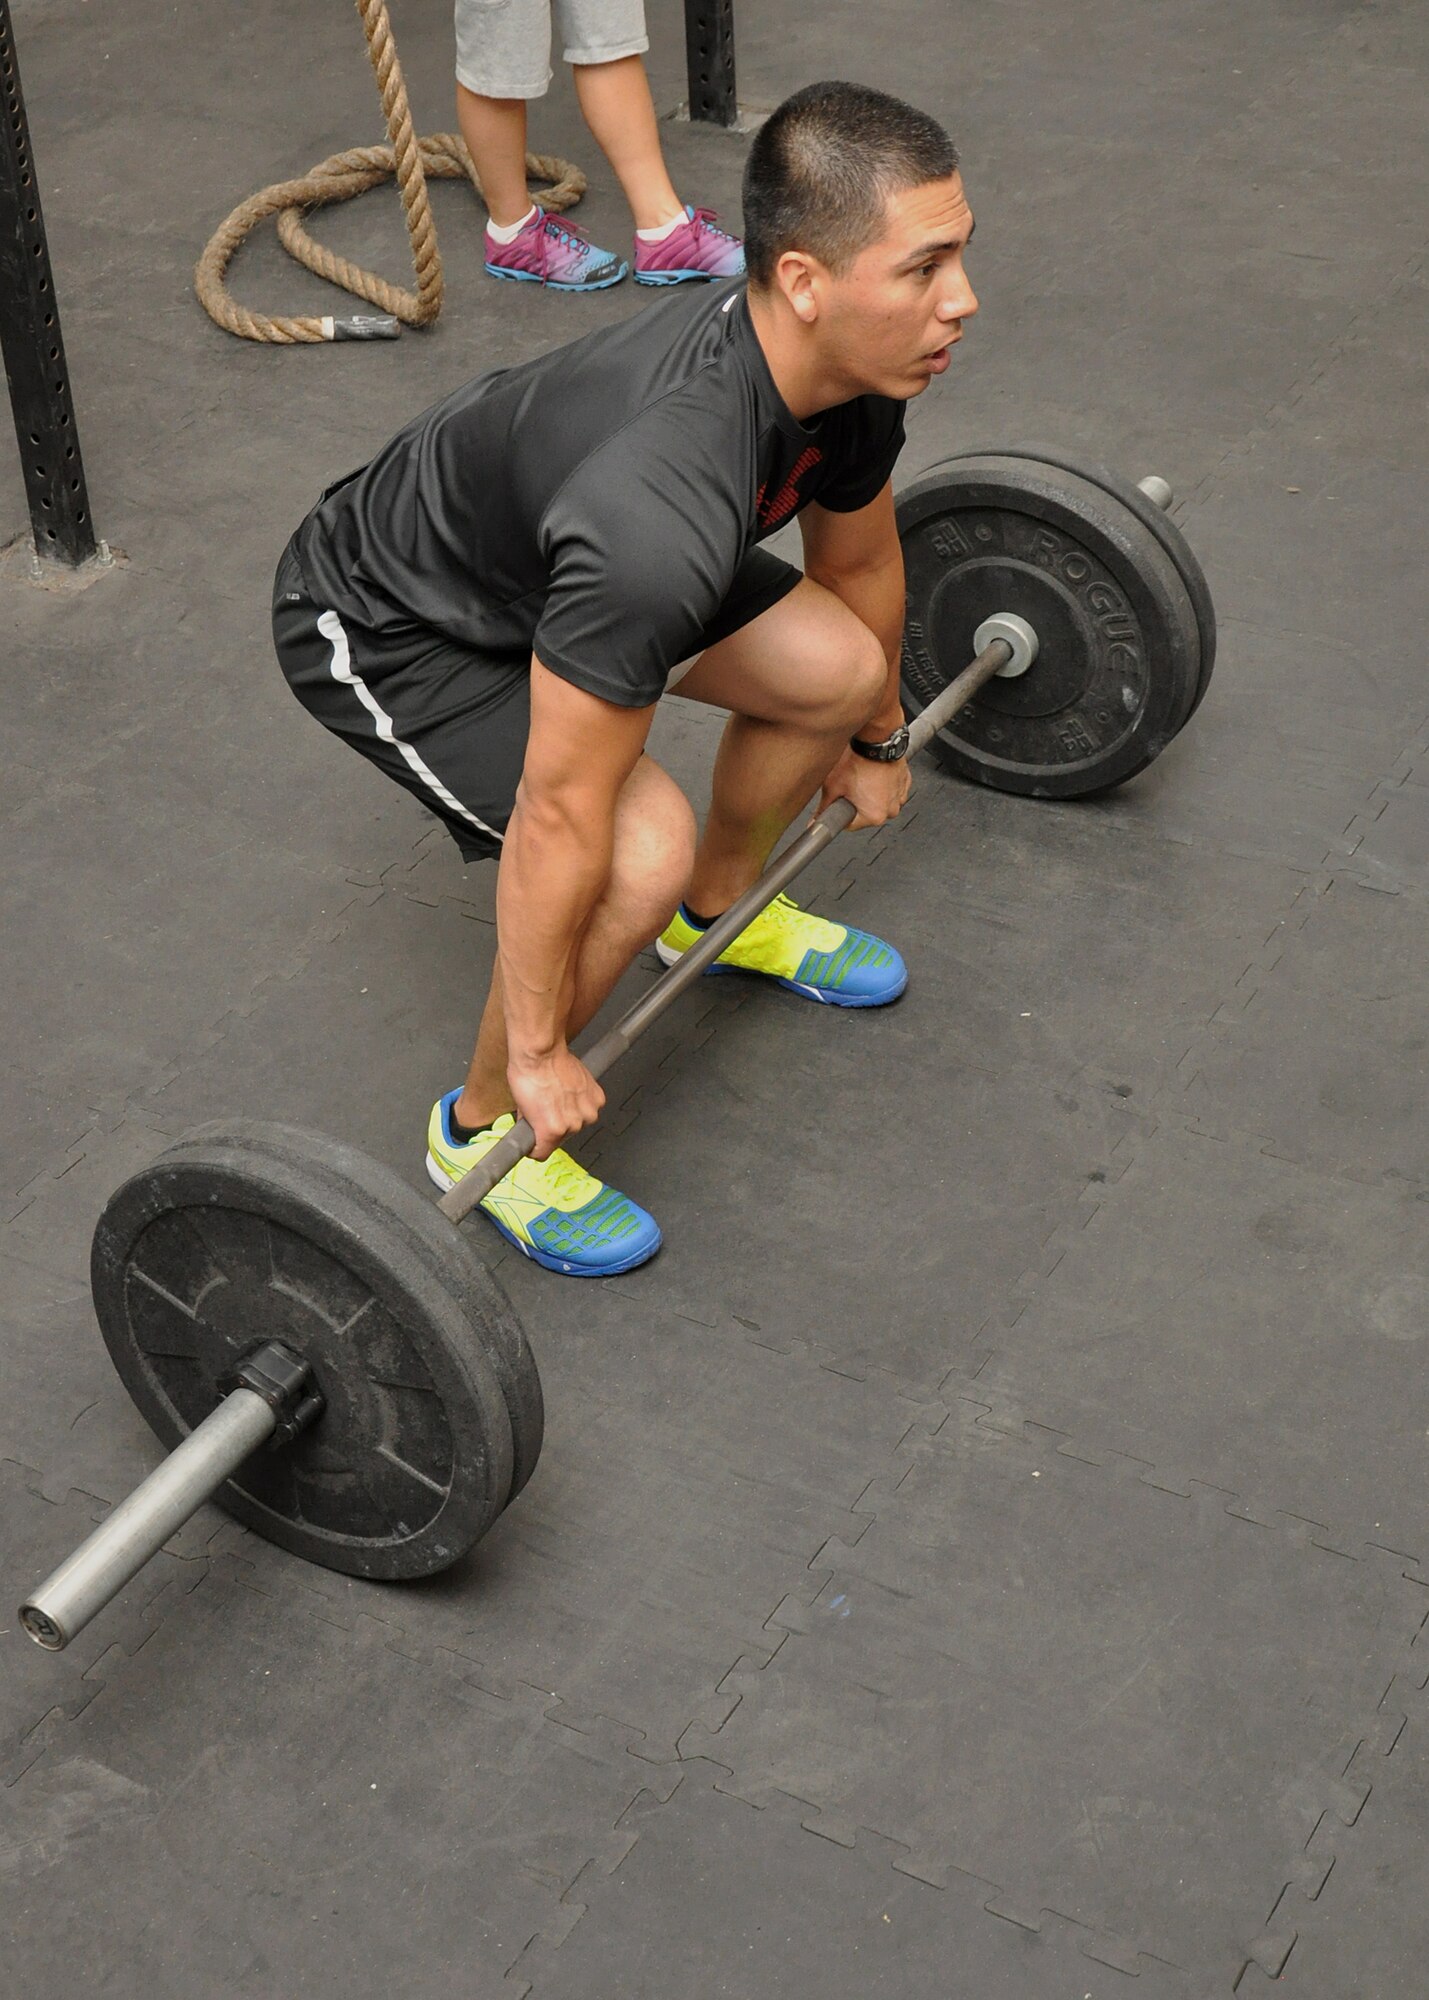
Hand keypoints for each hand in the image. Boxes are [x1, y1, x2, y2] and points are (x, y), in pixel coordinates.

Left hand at [508, 1045, 604, 1160]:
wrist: (542, 1051)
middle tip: (545, 1109)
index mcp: (551, 1131)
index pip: (543, 1153)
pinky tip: (570, 1092)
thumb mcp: (521, 1107)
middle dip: (553, 1127)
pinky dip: (581, 1102)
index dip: (535, 1147)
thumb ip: (530, 1125)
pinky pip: (589, 1108)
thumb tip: (532, 1128)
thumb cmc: (528, 1073)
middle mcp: (573, 1124)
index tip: (534, 1141)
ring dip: (570, 1114)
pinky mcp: (597, 1097)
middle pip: (562, 1137)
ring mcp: (588, 1111)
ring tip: (559, 1098)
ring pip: (577, 1122)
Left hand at [815, 746, 912, 831]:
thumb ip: (824, 808)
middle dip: (857, 803)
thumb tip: (816, 820)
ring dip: (871, 794)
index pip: (851, 825)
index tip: (839, 801)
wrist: (876, 738)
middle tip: (850, 785)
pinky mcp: (905, 782)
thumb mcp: (833, 786)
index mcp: (874, 815)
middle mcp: (891, 809)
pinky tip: (873, 773)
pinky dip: (883, 784)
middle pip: (867, 814)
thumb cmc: (858, 760)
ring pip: (880, 801)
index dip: (841, 812)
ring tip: (862, 777)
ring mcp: (900, 796)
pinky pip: (891, 789)